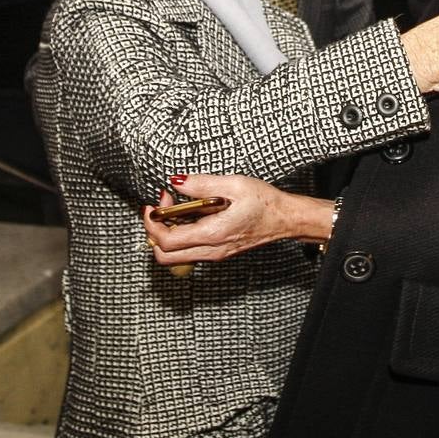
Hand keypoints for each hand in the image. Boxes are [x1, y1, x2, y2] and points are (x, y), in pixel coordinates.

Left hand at [143, 175, 332, 263]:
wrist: (285, 220)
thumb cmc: (265, 202)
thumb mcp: (234, 184)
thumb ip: (202, 184)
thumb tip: (177, 182)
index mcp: (213, 234)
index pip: (166, 241)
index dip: (153, 223)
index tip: (154, 204)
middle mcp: (211, 251)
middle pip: (164, 256)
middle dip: (154, 231)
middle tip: (162, 207)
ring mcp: (213, 254)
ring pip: (174, 255)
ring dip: (166, 233)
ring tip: (176, 208)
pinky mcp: (216, 252)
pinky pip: (187, 251)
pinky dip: (179, 235)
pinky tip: (190, 215)